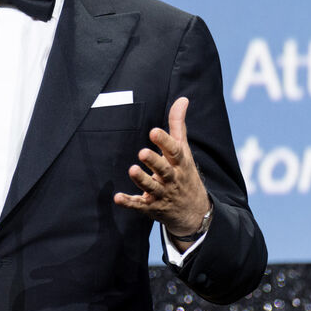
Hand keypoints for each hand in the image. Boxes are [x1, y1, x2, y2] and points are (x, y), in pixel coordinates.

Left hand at [113, 96, 209, 239]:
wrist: (193, 211)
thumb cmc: (184, 174)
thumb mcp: (184, 150)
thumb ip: (178, 125)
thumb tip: (182, 99)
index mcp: (180, 163)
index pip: (174, 151)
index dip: (165, 142)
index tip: (154, 131)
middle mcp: (172, 179)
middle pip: (163, 170)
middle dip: (154, 162)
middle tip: (142, 152)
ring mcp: (162, 194)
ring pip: (151, 188)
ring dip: (142, 180)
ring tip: (132, 170)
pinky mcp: (151, 207)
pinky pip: (139, 205)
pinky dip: (129, 202)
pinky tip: (117, 198)